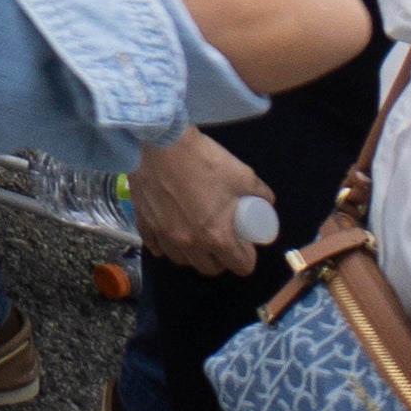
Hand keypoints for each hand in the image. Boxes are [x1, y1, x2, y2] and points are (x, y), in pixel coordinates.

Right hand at [131, 130, 278, 278]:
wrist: (159, 142)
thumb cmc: (202, 160)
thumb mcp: (243, 174)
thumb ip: (260, 192)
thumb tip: (266, 201)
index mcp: (217, 236)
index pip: (240, 266)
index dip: (247, 257)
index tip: (245, 245)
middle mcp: (190, 242)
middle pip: (210, 268)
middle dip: (220, 259)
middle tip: (223, 240)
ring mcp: (163, 235)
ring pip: (181, 260)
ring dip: (192, 254)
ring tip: (196, 237)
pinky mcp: (143, 223)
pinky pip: (154, 246)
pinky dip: (164, 245)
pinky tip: (169, 233)